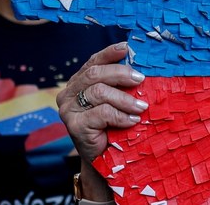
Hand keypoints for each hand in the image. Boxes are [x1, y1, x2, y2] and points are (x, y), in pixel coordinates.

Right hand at [56, 42, 147, 163]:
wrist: (104, 161)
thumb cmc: (113, 128)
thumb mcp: (116, 101)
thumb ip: (120, 84)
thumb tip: (139, 67)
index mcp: (78, 83)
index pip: (92, 62)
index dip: (109, 53)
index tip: (126, 48)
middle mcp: (68, 94)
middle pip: (94, 74)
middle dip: (121, 74)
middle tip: (141, 80)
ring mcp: (68, 110)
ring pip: (99, 92)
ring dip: (125, 99)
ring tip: (141, 107)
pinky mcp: (74, 125)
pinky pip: (101, 113)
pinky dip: (121, 116)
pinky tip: (132, 121)